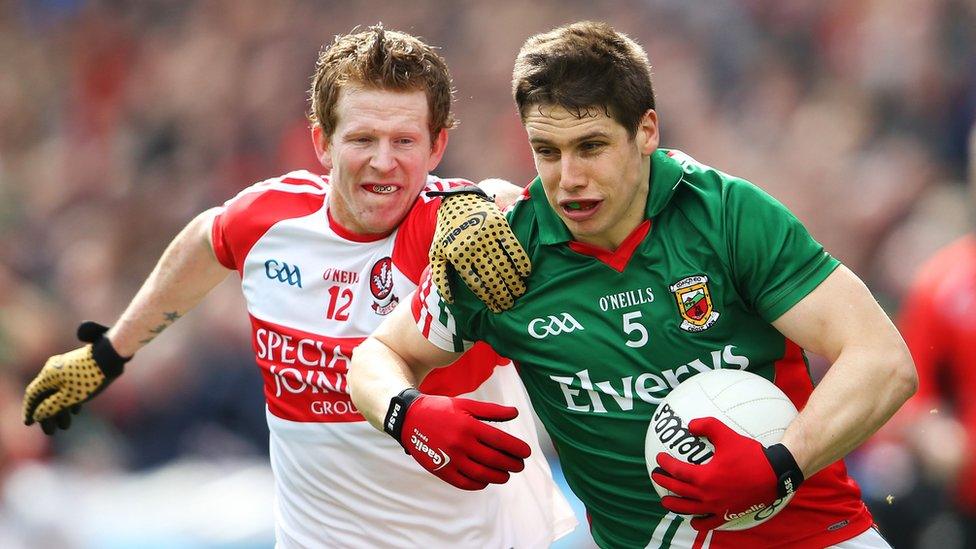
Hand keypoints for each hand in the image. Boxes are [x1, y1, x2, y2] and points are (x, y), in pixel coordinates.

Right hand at [23, 322, 128, 434]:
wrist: (111, 356)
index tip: (29, 423)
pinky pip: (68, 386)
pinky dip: (69, 399)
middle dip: (48, 414)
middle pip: (45, 395)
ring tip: (65, 426)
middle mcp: (53, 369)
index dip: (29, 410)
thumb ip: (52, 407)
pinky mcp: (77, 367)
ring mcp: (66, 367)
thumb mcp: (70, 397)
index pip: (32, 394)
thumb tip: (37, 415)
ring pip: (58, 391)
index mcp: (48, 375)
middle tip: (51, 432)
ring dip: (60, 409)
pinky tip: (76, 411)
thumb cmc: (89, 378)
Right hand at [384, 389, 530, 489]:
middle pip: (494, 460)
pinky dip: (479, 484)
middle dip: (512, 464)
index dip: (517, 448)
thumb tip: (516, 412)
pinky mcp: (441, 470)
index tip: (526, 452)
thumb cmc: (440, 409)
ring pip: (482, 475)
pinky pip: (464, 483)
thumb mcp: (465, 404)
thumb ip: (492, 410)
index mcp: (468, 426)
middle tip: (519, 465)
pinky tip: (486, 480)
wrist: (408, 418)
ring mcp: (450, 459)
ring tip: (506, 474)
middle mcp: (460, 444)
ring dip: (498, 477)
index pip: (500, 441)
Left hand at [427, 187, 530, 312]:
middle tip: (510, 303)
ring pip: (504, 265)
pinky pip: (513, 247)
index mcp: (457, 257)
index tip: (496, 307)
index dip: (488, 298)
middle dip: (503, 294)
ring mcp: (486, 236)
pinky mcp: (499, 225)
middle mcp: (472, 247)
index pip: (476, 284)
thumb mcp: (436, 253)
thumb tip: (451, 300)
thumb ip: (440, 277)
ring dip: (514, 281)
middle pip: (492, 278)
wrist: (457, 201)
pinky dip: (521, 261)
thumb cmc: (447, 231)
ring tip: (519, 291)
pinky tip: (525, 272)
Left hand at [651, 417, 792, 530]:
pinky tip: (693, 519)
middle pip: (678, 491)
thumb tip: (690, 425)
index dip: (665, 464)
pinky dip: (697, 522)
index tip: (659, 459)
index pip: (677, 471)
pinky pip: (708, 522)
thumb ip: (706, 426)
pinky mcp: (727, 514)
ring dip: (674, 505)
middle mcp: (707, 495)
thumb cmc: (750, 455)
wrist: (774, 475)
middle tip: (656, 476)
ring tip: (665, 501)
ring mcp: (716, 507)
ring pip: (688, 509)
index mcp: (704, 477)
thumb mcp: (727, 435)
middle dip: (664, 483)